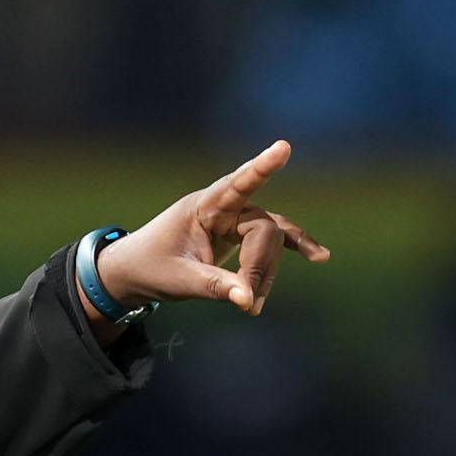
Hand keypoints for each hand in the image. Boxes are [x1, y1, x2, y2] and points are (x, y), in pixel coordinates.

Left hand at [84, 139, 330, 325]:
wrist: (135, 271)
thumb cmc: (150, 269)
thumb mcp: (178, 281)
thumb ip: (214, 287)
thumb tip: (248, 301)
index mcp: (204, 206)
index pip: (237, 184)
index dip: (260, 168)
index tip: (283, 148)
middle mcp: (224, 206)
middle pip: (261, 228)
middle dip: (259, 267)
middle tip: (250, 305)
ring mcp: (235, 219)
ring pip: (269, 239)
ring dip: (267, 272)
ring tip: (255, 307)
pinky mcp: (240, 235)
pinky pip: (273, 239)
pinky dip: (292, 248)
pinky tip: (319, 256)